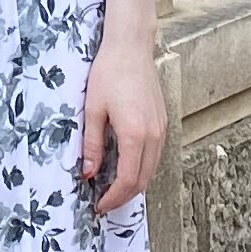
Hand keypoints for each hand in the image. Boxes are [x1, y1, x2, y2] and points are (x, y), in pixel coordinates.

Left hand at [77, 33, 165, 215]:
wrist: (130, 47)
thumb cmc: (109, 73)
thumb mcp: (93, 110)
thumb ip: (92, 145)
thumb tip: (88, 173)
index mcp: (135, 134)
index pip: (128, 180)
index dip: (114, 197)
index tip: (99, 204)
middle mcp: (154, 135)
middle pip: (143, 180)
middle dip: (124, 196)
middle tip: (103, 202)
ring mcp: (161, 128)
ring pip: (152, 169)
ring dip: (134, 184)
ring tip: (112, 189)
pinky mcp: (162, 121)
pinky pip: (155, 155)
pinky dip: (142, 168)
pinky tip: (125, 167)